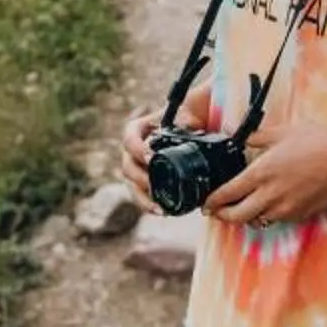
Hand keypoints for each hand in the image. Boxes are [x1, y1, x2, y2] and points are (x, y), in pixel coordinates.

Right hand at [119, 88, 210, 205]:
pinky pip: (141, 195)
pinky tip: (162, 211)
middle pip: (127, 166)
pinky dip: (149, 204)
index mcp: (140, 129)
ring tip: (159, 207)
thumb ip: (189, 115)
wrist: (194, 128)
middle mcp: (135, 150)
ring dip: (143, 197)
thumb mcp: (187, 115)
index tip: (151, 158)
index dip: (136, 149)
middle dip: (140, 178)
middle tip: (153, 185)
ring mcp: (139, 167)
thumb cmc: (189, 117)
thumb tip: (199, 120)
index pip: (129, 138)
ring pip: (132, 185)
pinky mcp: (147, 182)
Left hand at [207, 121, 326, 227]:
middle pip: (238, 216)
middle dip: (224, 216)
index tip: (206, 204)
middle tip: (217, 212)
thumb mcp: (281, 132)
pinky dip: (268, 215)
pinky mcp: (301, 214)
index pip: (228, 193)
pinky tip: (269, 204)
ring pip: (258, 221)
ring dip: (246, 216)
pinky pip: (278, 219)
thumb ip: (256, 137)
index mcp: (262, 172)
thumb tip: (238, 136)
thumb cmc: (315, 140)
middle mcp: (271, 195)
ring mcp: (287, 208)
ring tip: (242, 207)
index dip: (213, 201)